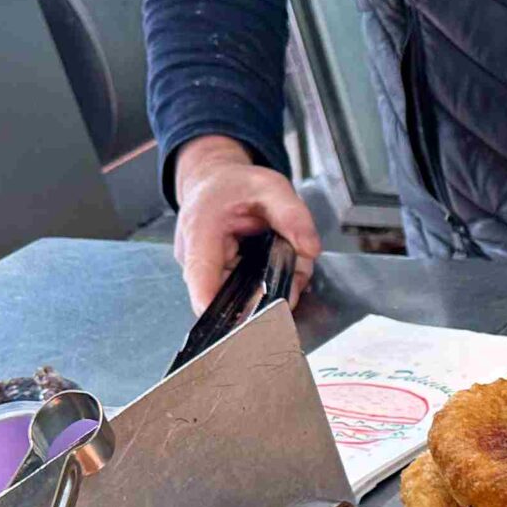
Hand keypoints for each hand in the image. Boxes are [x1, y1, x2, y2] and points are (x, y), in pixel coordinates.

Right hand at [172, 135, 320, 313]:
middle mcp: (195, 255)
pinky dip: (270, 282)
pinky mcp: (216, 278)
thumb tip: (310, 249)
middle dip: (268, 292)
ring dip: (274, 285)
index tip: (238, 326)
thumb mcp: (271, 187)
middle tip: (295, 266)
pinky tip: (280, 263)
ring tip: (288, 256)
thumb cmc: (235, 184)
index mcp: (202, 229)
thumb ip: (293, 215)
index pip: (201, 274)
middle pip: (228, 295)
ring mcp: (205, 271)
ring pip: (243, 296)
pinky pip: (247, 291)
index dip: (214, 304)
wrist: (215, 181)